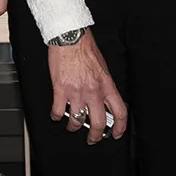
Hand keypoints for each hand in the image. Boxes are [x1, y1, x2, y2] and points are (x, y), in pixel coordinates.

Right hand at [48, 30, 127, 145]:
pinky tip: (56, 115)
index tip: (116, 134)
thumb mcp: (103, 68)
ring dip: (74, 127)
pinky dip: (56, 116)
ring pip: (77, 121)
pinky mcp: (60, 89)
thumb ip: (104, 85)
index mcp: (106, 85)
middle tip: (93, 138)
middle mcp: (93, 91)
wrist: (70, 37)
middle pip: (99, 123)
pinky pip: (58, 111)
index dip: (120, 128)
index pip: (120, 112)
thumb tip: (105, 100)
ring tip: (72, 126)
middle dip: (95, 136)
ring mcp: (76, 92)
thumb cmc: (85, 48)